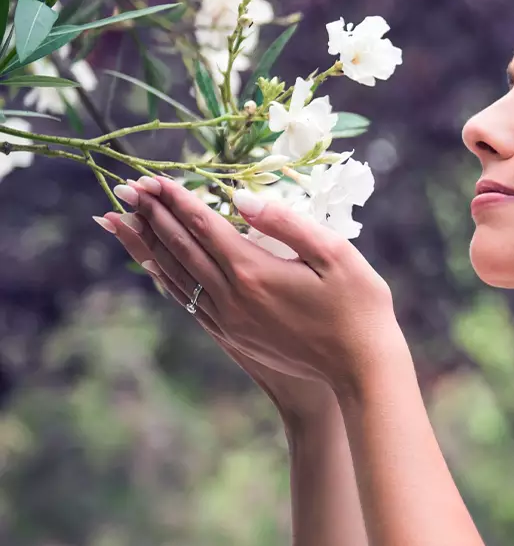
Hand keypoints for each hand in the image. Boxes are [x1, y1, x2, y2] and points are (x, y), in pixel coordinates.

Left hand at [102, 203, 340, 425]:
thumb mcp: (334, 253)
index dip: (177, 199)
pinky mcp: (235, 337)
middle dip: (152, 216)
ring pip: (176, 277)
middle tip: (125, 190)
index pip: (203, 226)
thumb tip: (241, 198)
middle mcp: (233, 297)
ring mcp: (230, 321)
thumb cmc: (359, 306)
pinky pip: (188, 303)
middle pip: (181, 249)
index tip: (152, 177)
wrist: (361, 367)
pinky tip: (156, 268)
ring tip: (122, 223)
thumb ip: (285, 223)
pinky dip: (166, 280)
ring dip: (148, 246)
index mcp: (254, 271)